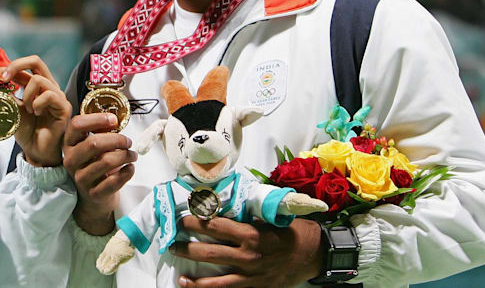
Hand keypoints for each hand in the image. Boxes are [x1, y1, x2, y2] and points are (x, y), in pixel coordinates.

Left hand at [0, 55, 69, 167]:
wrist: (37, 152)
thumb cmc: (27, 132)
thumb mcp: (10, 111)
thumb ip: (2, 97)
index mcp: (36, 86)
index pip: (22, 68)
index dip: (4, 68)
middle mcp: (48, 87)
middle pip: (35, 61)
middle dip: (15, 66)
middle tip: (3, 79)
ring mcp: (57, 96)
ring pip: (39, 80)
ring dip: (26, 94)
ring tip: (26, 109)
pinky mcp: (64, 107)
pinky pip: (49, 95)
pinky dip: (37, 103)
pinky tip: (35, 113)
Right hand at [62, 113, 136, 234]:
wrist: (94, 197)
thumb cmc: (95, 165)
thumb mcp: (91, 147)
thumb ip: (99, 133)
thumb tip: (114, 121)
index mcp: (68, 144)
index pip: (76, 125)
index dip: (97, 119)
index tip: (113, 120)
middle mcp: (70, 160)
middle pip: (93, 143)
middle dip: (117, 139)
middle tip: (128, 142)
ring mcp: (80, 178)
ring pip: (106, 161)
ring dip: (125, 156)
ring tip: (132, 155)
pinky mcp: (93, 193)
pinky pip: (114, 180)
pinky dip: (127, 172)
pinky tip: (130, 168)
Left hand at [171, 216, 323, 286]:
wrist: (313, 255)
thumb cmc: (290, 230)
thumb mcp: (269, 217)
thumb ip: (246, 214)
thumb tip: (220, 205)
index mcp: (250, 234)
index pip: (214, 226)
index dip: (194, 222)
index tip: (180, 218)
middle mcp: (248, 256)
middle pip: (208, 252)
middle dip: (186, 247)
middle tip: (171, 242)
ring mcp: (250, 275)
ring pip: (215, 280)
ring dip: (193, 276)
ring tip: (178, 271)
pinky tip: (194, 286)